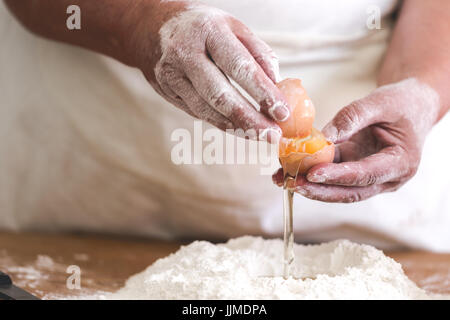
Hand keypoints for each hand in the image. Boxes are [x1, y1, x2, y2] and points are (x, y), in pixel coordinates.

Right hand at [130, 2, 288, 142]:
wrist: (151, 28)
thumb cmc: (201, 27)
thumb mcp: (233, 26)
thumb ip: (258, 53)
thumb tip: (278, 85)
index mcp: (208, 30)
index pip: (239, 66)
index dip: (262, 92)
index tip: (282, 112)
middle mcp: (185, 52)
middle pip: (220, 95)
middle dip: (250, 119)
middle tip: (272, 135)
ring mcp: (171, 75)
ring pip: (207, 110)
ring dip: (237, 127)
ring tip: (261, 136)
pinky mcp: (167, 92)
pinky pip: (198, 112)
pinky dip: (221, 123)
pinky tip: (240, 129)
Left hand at [273, 78, 440, 201]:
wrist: (412, 106)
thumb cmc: (401, 103)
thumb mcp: (380, 101)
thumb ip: (352, 117)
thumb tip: (322, 137)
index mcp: (401, 163)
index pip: (366, 175)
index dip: (338, 176)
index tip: (312, 174)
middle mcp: (387, 178)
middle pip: (350, 192)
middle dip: (318, 190)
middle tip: (291, 183)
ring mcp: (371, 177)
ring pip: (339, 189)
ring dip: (311, 186)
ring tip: (282, 179)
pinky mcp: (356, 169)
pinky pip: (333, 175)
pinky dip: (312, 174)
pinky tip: (289, 170)